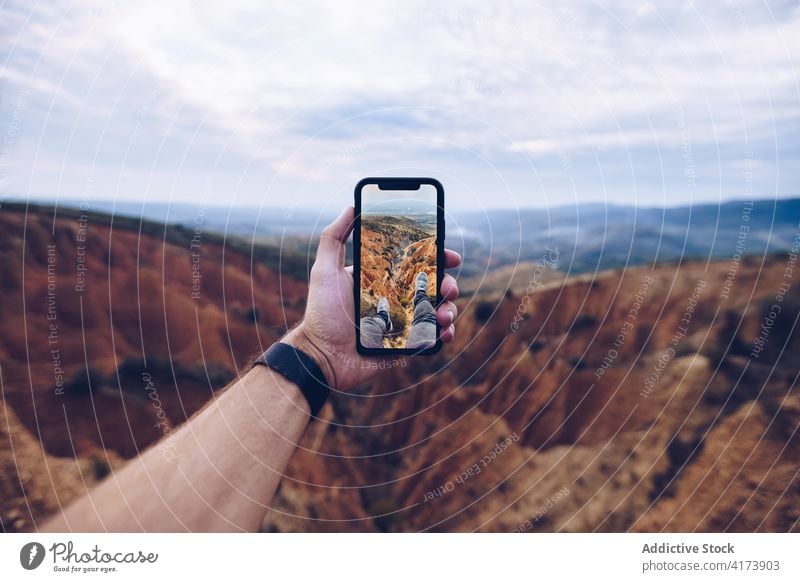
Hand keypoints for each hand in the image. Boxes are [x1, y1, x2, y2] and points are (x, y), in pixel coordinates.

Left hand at [284, 206, 460, 390]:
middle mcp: (397, 298)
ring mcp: (404, 322)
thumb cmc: (322, 313)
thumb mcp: (324, 270)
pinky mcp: (407, 345)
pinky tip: (442, 333)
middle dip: (449, 284)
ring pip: (439, 311)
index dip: (438, 257)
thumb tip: (351, 207)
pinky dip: (444, 334)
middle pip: (434, 286)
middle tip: (447, 288)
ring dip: (449, 309)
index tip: (451, 255)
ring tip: (443, 314)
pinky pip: (433, 338)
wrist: (321, 356)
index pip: (416, 263)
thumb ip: (334, 238)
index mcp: (384, 278)